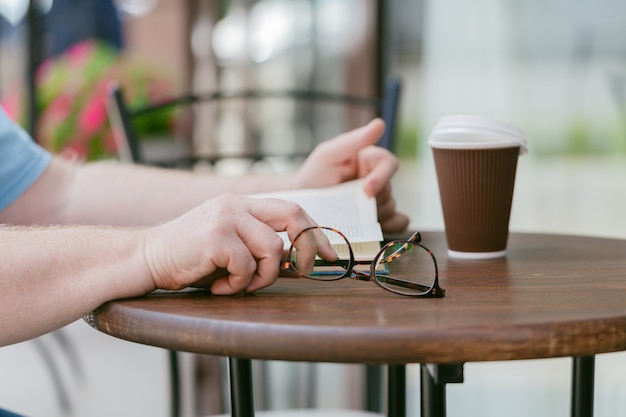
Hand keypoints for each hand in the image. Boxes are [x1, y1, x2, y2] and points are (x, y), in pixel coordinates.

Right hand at [143, 195, 325, 294]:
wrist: (146, 259)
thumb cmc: (190, 259)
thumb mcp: (231, 248)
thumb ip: (260, 248)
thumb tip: (299, 264)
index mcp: (242, 204)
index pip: (292, 208)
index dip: (315, 232)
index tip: (328, 254)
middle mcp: (237, 205)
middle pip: (293, 215)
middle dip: (308, 246)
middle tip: (308, 271)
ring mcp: (226, 218)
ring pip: (272, 248)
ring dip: (263, 276)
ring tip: (240, 284)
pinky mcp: (216, 236)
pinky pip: (247, 266)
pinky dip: (238, 284)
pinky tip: (219, 287)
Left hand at [294, 118, 408, 231]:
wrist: (301, 203)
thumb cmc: (314, 174)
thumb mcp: (329, 154)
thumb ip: (354, 140)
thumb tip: (380, 123)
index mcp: (370, 161)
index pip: (389, 164)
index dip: (382, 177)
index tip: (366, 191)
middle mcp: (377, 179)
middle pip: (389, 190)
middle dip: (372, 200)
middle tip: (350, 206)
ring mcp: (377, 201)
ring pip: (390, 208)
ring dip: (374, 215)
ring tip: (351, 216)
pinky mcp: (375, 219)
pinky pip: (396, 222)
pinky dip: (392, 225)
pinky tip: (376, 227)